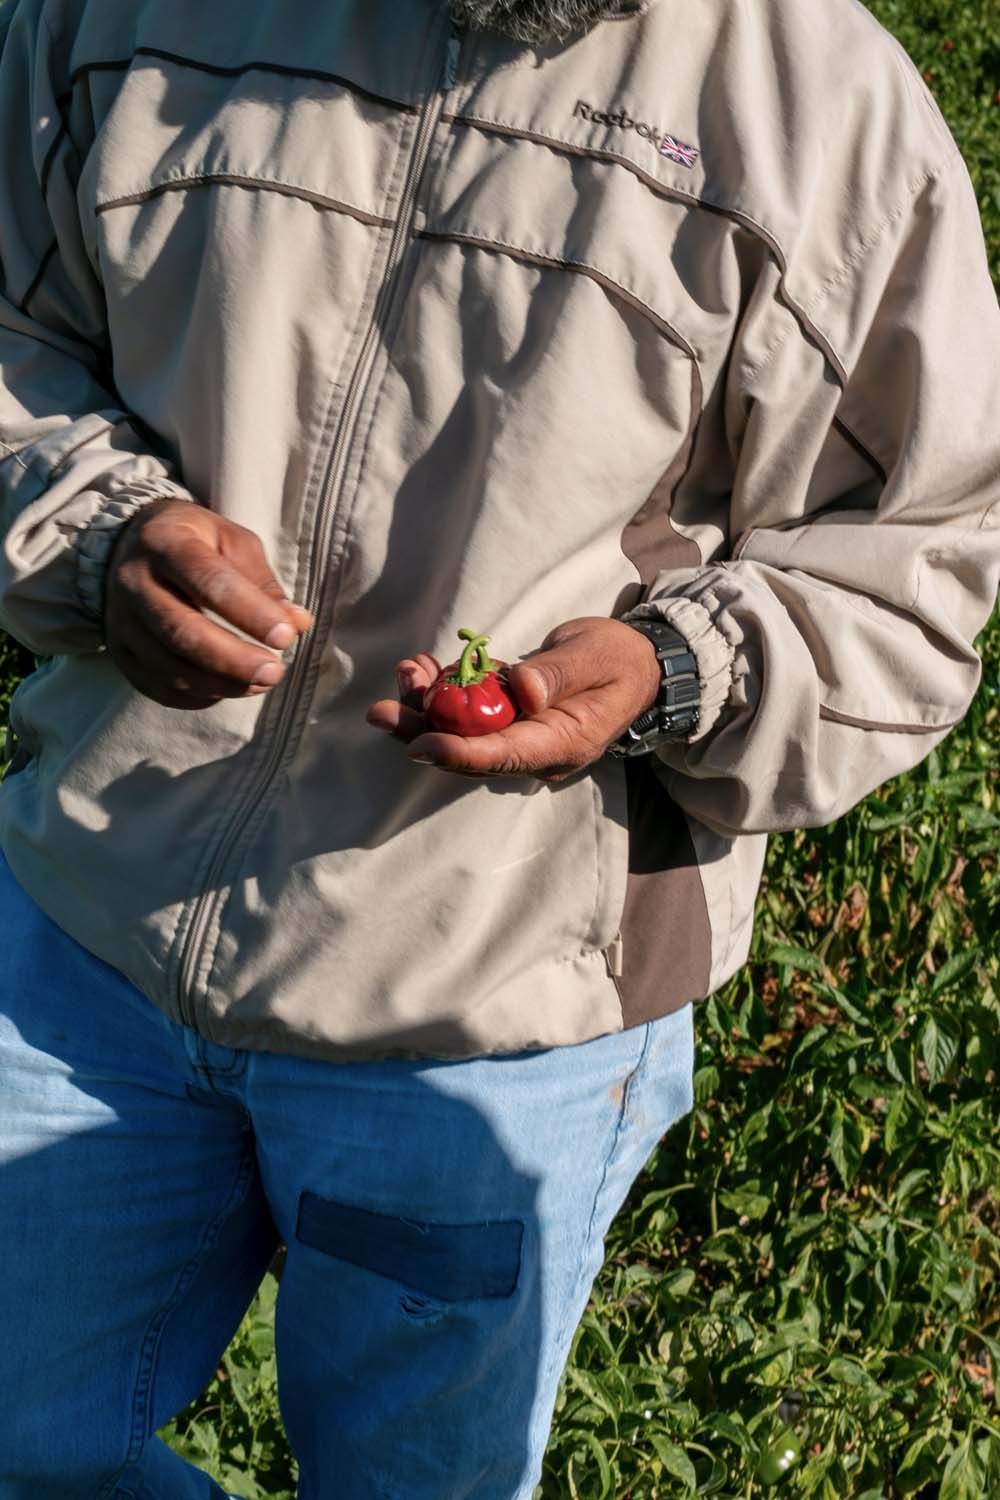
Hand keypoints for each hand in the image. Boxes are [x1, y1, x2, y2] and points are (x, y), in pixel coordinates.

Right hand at [104, 498, 313, 709]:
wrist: (128, 547)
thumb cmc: (194, 542)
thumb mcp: (231, 542)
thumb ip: (262, 581)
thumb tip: (298, 623)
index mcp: (166, 542)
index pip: (208, 581)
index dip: (249, 613)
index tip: (286, 636)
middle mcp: (133, 581)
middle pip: (182, 632)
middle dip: (234, 659)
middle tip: (275, 672)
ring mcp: (120, 620)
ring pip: (170, 667)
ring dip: (222, 683)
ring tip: (262, 682)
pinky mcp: (119, 652)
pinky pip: (158, 686)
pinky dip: (199, 696)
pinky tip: (230, 688)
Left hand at [366, 617, 660, 780]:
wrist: (635, 663)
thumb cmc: (620, 658)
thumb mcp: (598, 655)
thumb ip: (560, 672)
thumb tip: (521, 689)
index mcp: (562, 743)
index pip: (504, 755)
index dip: (460, 752)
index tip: (421, 745)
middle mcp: (535, 749)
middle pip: (469, 750)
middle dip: (422, 730)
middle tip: (380, 710)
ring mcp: (520, 736)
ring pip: (461, 732)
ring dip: (425, 706)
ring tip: (406, 671)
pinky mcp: (508, 718)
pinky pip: (467, 713)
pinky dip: (441, 692)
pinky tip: (421, 668)